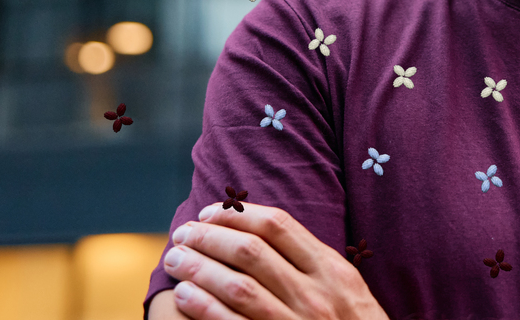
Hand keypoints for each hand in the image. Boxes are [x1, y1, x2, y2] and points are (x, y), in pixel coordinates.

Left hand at [159, 200, 390, 319]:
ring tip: (174, 259)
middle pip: (251, 252)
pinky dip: (204, 308)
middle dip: (209, 237)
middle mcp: (315, 295)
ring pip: (238, 287)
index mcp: (331, 269)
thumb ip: (310, 259)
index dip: (236, 214)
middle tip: (183, 233)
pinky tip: (184, 294)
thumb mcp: (344, 285)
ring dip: (199, 269)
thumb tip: (257, 227)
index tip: (209, 211)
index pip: (277, 225)